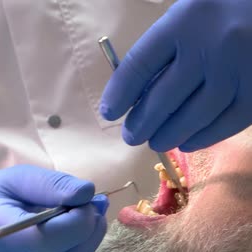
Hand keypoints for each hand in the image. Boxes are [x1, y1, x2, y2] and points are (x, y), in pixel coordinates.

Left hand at [100, 0, 251, 151]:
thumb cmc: (222, 11)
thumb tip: (136, 94)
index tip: (109, 112)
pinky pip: (228, 121)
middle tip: (131, 136)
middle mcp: (209, 46)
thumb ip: (165, 47)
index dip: (119, 94)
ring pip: (195, 114)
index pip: (139, 65)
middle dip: (142, 122)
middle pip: (164, 96)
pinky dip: (205, 137)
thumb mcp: (188, 14)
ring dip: (170, 134)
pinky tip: (188, 142)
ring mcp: (237, 68)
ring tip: (156, 142)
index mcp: (183, 22)